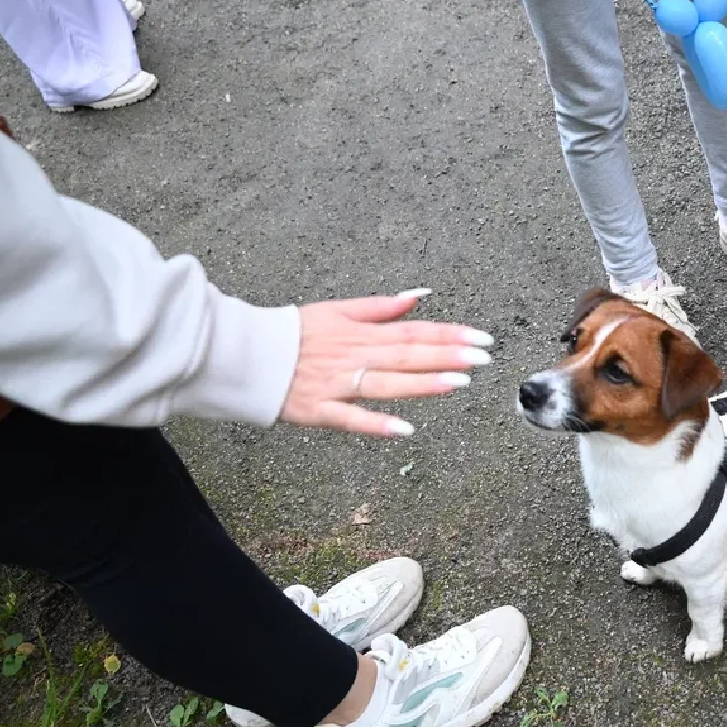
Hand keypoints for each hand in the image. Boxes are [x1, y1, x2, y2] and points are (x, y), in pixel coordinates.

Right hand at [279, 289, 493, 436]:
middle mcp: (353, 356)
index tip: (481, 338)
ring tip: (458, 384)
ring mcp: (336, 384)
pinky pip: (349, 419)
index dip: (448, 335)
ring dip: (422, 384)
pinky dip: (375, 423)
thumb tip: (419, 296)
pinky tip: (404, 430)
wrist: (243, 354)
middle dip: (447, 356)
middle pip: (406, 355)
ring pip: (385, 384)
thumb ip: (380, 307)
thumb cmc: (292, 333)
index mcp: (359, 332)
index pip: (412, 332)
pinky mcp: (318, 410)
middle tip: (483, 358)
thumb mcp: (336, 310)